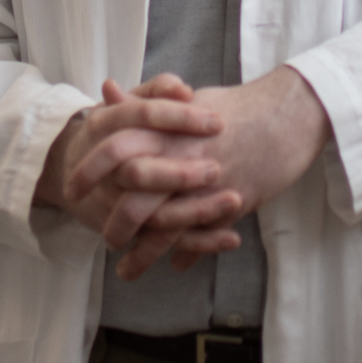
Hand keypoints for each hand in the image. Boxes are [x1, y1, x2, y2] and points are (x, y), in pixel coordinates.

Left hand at [71, 68, 331, 280]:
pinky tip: (174, 266)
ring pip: (167, 226)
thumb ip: (144, 100)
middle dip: (115, 222)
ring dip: (144, 252)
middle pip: (136, 195)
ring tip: (127, 269)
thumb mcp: (186, 98)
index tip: (73, 187)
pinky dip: (185, 253)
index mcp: (168, 126)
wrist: (288, 112)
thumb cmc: (236, 106)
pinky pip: (202, 235)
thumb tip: (108, 92)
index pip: (116, 147)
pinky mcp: (234, 200)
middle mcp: (183, 155)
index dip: (91, 169)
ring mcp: (209, 181)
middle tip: (104, 237)